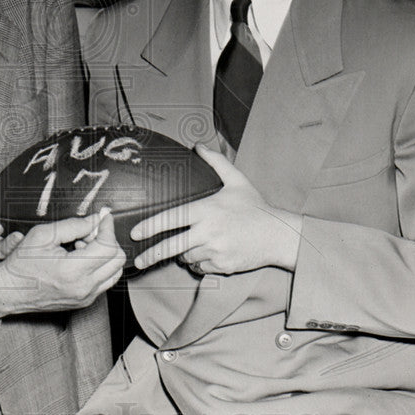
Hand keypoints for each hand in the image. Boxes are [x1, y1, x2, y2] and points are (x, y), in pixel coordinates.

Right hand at [0, 211, 125, 317]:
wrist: (9, 291)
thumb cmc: (21, 264)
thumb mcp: (43, 235)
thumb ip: (74, 225)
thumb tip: (96, 220)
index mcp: (72, 270)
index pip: (108, 246)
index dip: (108, 228)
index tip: (103, 218)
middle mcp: (83, 287)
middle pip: (118, 259)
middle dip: (107, 241)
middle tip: (88, 233)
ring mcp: (86, 297)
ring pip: (115, 272)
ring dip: (104, 255)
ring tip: (82, 248)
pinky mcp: (84, 302)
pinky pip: (105, 282)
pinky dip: (99, 267)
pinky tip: (79, 260)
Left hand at [130, 144, 302, 274]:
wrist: (279, 235)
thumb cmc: (256, 207)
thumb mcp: (237, 180)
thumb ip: (216, 162)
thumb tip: (198, 146)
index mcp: (208, 210)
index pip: (172, 219)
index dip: (151, 226)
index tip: (135, 233)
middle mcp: (209, 232)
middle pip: (172, 246)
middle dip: (152, 254)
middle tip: (139, 259)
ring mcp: (215, 251)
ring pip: (187, 257)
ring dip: (184, 254)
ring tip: (195, 243)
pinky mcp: (222, 266)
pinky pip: (201, 268)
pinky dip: (199, 263)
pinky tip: (208, 253)